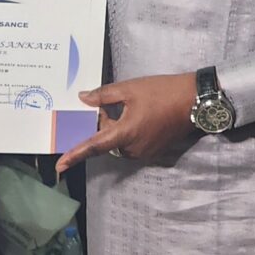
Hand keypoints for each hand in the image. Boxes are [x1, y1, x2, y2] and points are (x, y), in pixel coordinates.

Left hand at [55, 72, 194, 173]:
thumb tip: (83, 99)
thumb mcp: (129, 89)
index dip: (75, 155)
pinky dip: (126, 130)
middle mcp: (132, 148)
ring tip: (128, 104)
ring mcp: (144, 152)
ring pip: (118, 140)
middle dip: (103, 123)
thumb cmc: (161, 92)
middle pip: (106, 140)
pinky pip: (131, 142)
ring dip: (115, 126)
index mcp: (124, 134)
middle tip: (109, 102)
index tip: (60, 165)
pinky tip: (136, 112)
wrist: (194, 100)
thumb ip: (103, 96)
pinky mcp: (153, 150)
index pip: (94, 146)